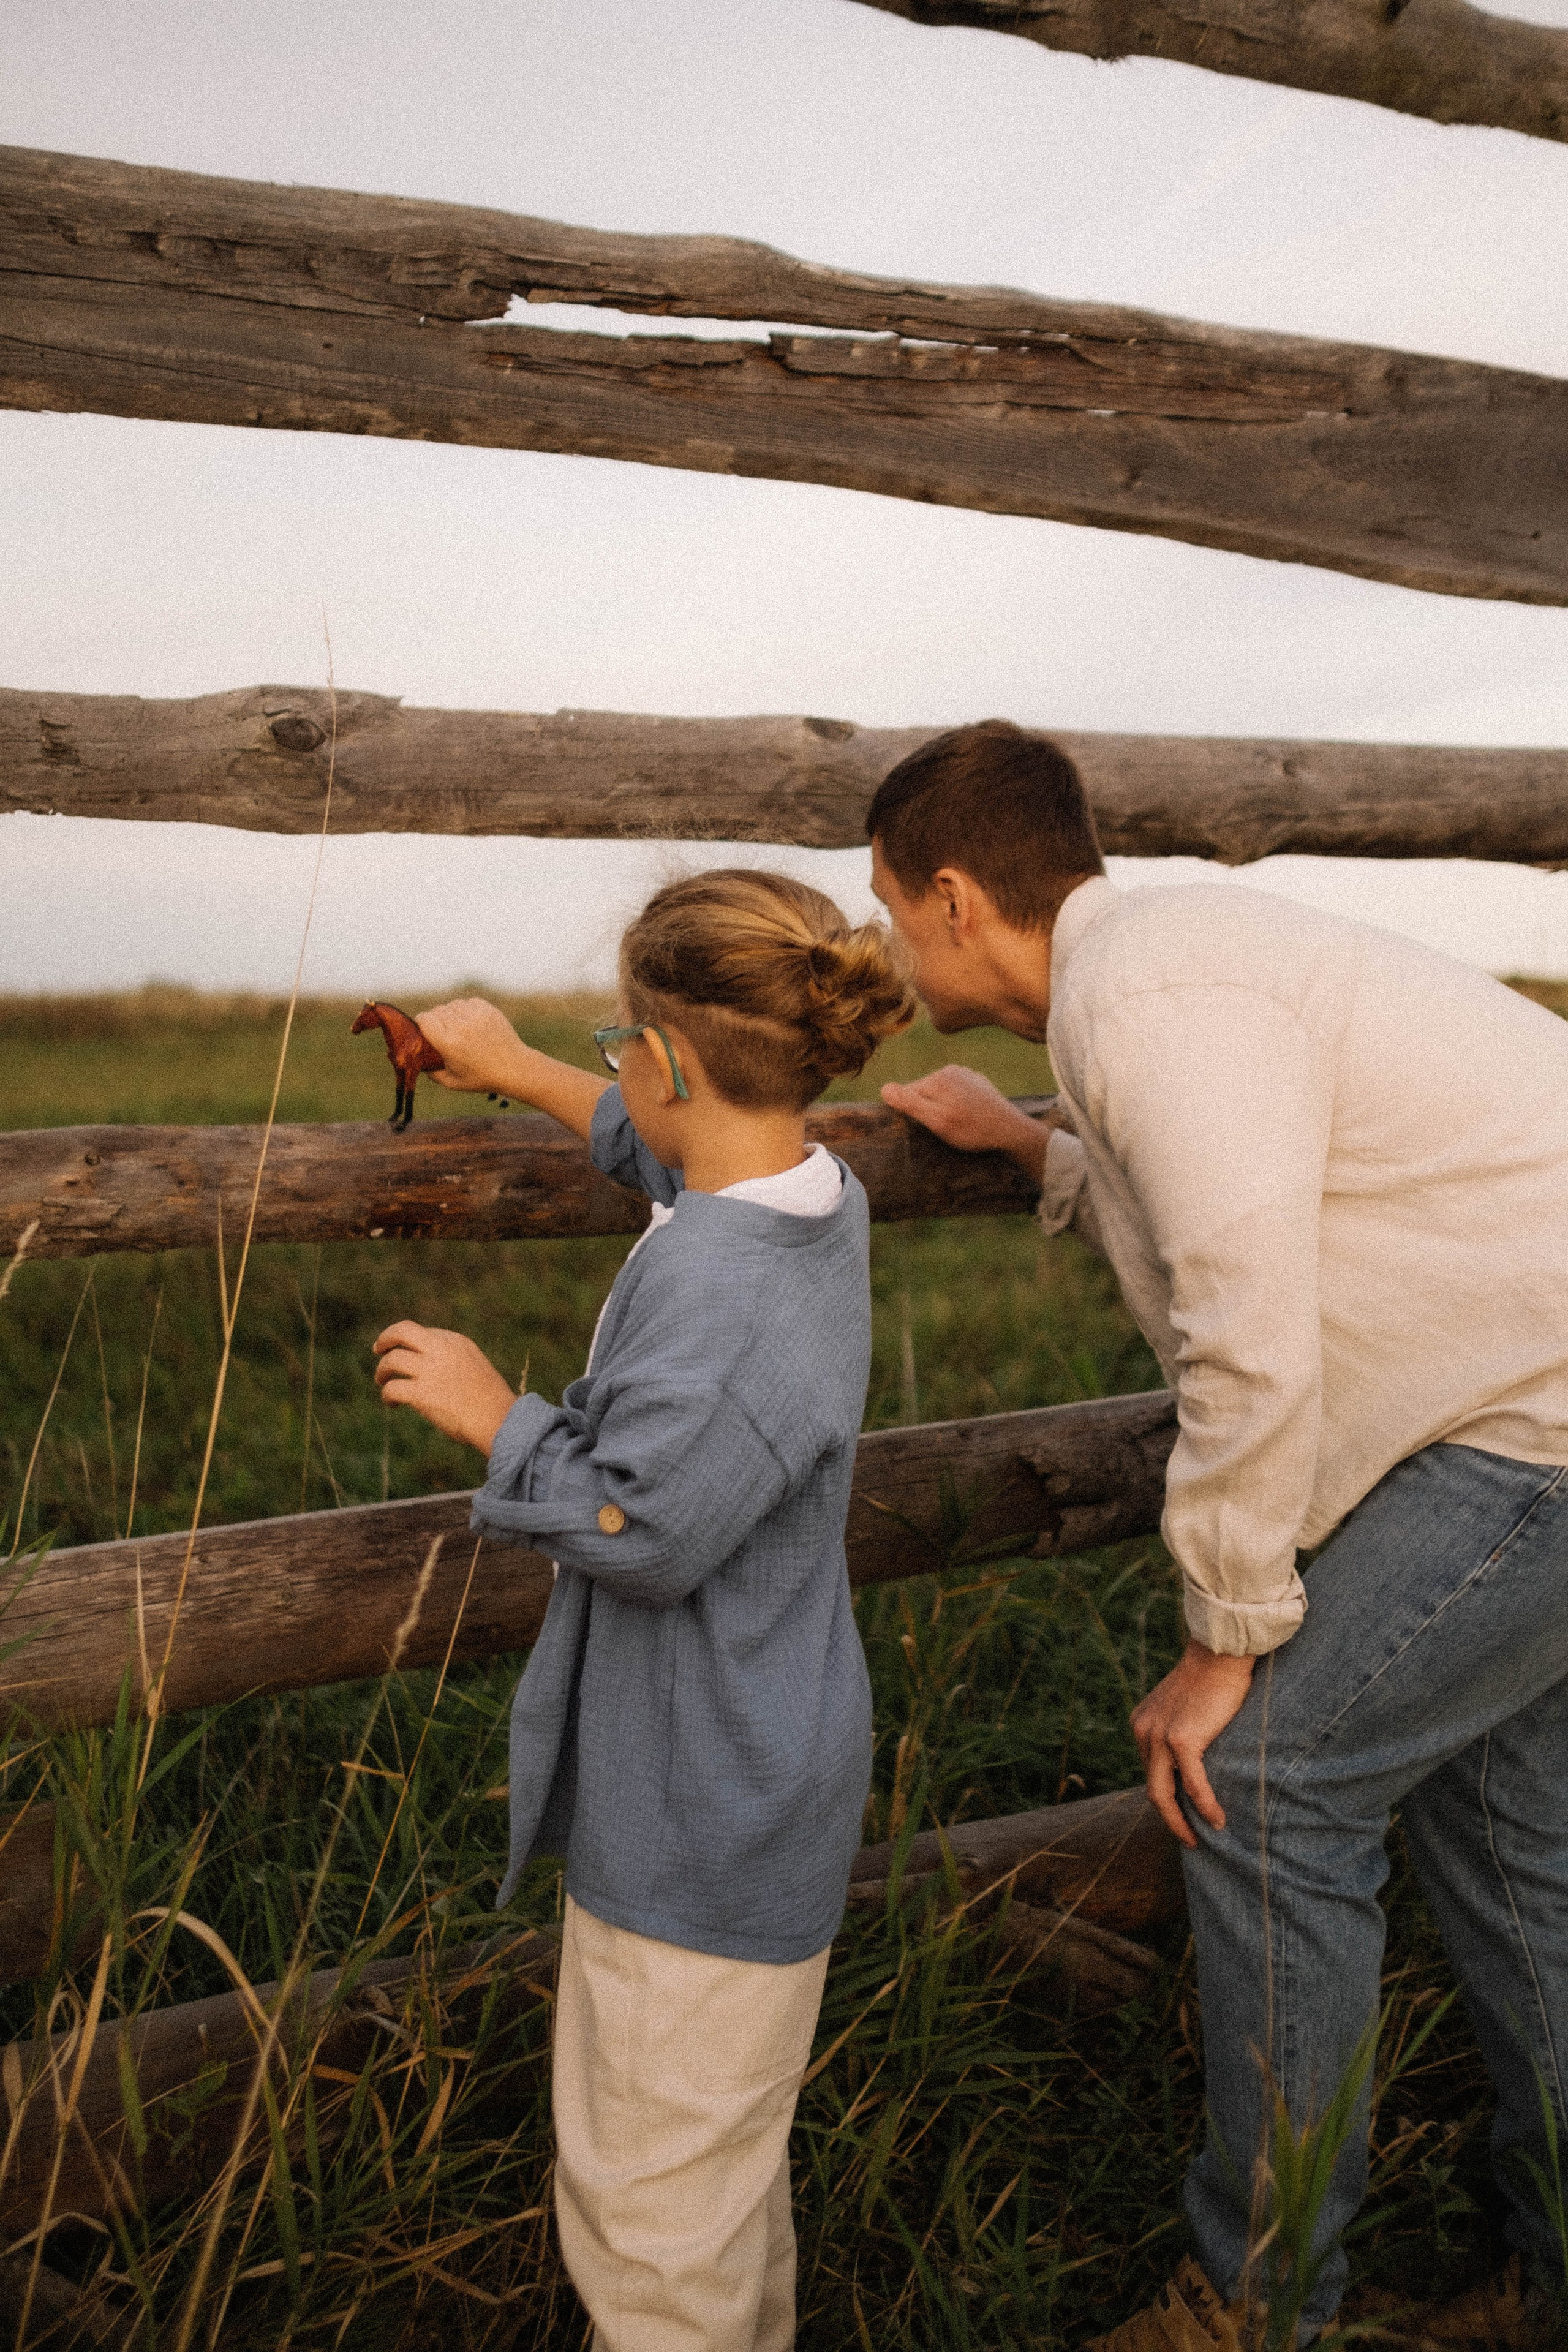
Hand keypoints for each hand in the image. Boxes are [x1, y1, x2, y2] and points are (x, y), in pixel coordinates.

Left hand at [374, 1321, 517, 1455]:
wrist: (500, 1421)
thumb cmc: (491, 1401)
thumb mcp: (475, 1367)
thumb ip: (453, 1360)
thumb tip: (425, 1365)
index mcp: (456, 1342)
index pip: (423, 1332)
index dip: (409, 1342)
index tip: (403, 1350)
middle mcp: (442, 1350)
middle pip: (401, 1331)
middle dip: (385, 1338)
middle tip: (378, 1349)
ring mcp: (430, 1370)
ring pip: (392, 1360)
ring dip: (382, 1372)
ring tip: (382, 1382)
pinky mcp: (421, 1394)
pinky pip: (392, 1389)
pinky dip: (387, 1396)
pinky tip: (392, 1405)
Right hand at [416, 998, 527, 1096]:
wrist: (514, 1068)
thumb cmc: (482, 1078)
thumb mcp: (452, 1082)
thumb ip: (432, 1072)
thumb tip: (420, 1061)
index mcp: (448, 1043)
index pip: (424, 1019)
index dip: (421, 1023)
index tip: (424, 1029)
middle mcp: (460, 1026)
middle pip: (437, 1010)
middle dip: (436, 1020)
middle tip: (442, 1031)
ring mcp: (476, 1016)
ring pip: (453, 1004)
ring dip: (451, 1013)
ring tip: (457, 1026)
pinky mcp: (489, 1010)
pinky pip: (469, 1002)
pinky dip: (466, 1009)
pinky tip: (470, 1021)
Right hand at [880, 1065, 1071, 1181]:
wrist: (1011, 1131)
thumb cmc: (972, 1130)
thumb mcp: (936, 1121)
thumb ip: (910, 1103)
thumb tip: (884, 1088)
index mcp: (937, 1078)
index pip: (906, 1092)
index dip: (911, 1113)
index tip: (926, 1127)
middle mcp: (950, 1070)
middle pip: (924, 1090)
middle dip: (927, 1109)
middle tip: (944, 1128)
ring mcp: (967, 1074)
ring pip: (940, 1091)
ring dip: (942, 1106)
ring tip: (958, 1124)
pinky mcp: (978, 1082)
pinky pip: (957, 1092)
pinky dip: (958, 1104)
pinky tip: (969, 1117)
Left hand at [1130, 1639, 1255, 1847]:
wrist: (1219, 1653)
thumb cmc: (1211, 1677)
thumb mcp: (1183, 1707)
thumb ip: (1179, 1731)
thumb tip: (1195, 1759)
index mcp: (1141, 1725)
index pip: (1150, 1771)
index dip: (1166, 1796)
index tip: (1181, 1813)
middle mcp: (1143, 1733)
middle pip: (1152, 1789)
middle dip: (1169, 1818)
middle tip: (1187, 1838)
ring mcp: (1159, 1738)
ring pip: (1164, 1795)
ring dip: (1181, 1822)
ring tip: (1199, 1839)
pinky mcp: (1182, 1741)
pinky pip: (1193, 1786)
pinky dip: (1205, 1807)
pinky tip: (1217, 1821)